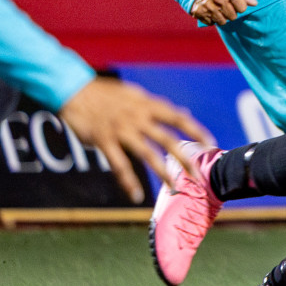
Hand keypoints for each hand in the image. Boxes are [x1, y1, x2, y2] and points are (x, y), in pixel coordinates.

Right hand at [58, 76, 215, 203]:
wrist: (74, 90)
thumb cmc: (107, 94)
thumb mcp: (136, 95)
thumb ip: (158, 107)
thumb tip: (183, 114)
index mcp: (148, 105)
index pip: (179, 118)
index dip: (196, 131)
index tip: (210, 144)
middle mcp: (138, 118)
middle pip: (167, 139)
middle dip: (184, 158)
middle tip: (198, 176)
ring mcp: (121, 130)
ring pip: (146, 154)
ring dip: (162, 172)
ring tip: (174, 187)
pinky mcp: (103, 141)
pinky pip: (119, 164)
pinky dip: (128, 181)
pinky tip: (136, 195)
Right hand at [191, 0, 256, 25]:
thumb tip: (254, 4)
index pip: (242, 8)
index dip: (240, 6)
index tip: (235, 2)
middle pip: (233, 17)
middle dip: (231, 12)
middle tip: (225, 5)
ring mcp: (208, 6)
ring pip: (222, 21)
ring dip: (222, 17)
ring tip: (218, 8)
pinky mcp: (199, 12)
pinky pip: (211, 23)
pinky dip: (212, 19)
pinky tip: (210, 11)